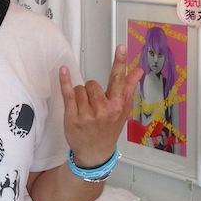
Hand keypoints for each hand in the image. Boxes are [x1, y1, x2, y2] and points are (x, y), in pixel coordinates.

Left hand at [59, 45, 141, 167]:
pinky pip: (68, 93)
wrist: (94, 153)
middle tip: (94, 106)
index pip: (118, 80)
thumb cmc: (109, 130)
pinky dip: (65, 81)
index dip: (120, 62)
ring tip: (85, 110)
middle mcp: (103, 110)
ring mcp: (87, 114)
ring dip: (81, 96)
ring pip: (80, 88)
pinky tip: (63, 71)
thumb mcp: (122, 111)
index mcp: (117, 106)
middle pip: (93, 83)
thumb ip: (128, 89)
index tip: (121, 47)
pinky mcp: (72, 117)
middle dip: (92, 91)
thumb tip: (138, 71)